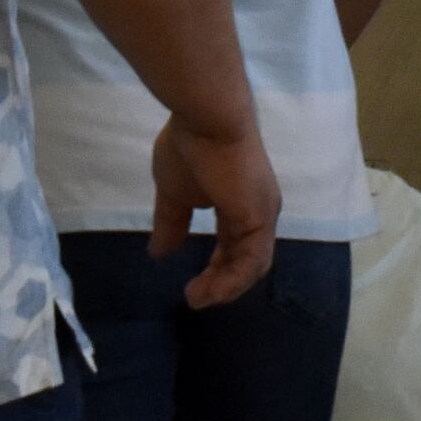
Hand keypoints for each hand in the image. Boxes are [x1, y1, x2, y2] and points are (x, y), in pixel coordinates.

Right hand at [150, 117, 279, 308]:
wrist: (207, 121)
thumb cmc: (190, 149)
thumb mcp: (174, 194)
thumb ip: (172, 223)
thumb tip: (158, 253)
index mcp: (241, 204)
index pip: (234, 245)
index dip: (217, 268)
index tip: (193, 286)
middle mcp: (257, 211)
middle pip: (246, 259)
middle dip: (221, 283)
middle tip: (195, 298)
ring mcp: (261, 214)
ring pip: (252, 265)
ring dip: (225, 288)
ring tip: (198, 299)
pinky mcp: (258, 217)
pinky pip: (251, 260)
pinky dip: (232, 281)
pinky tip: (210, 292)